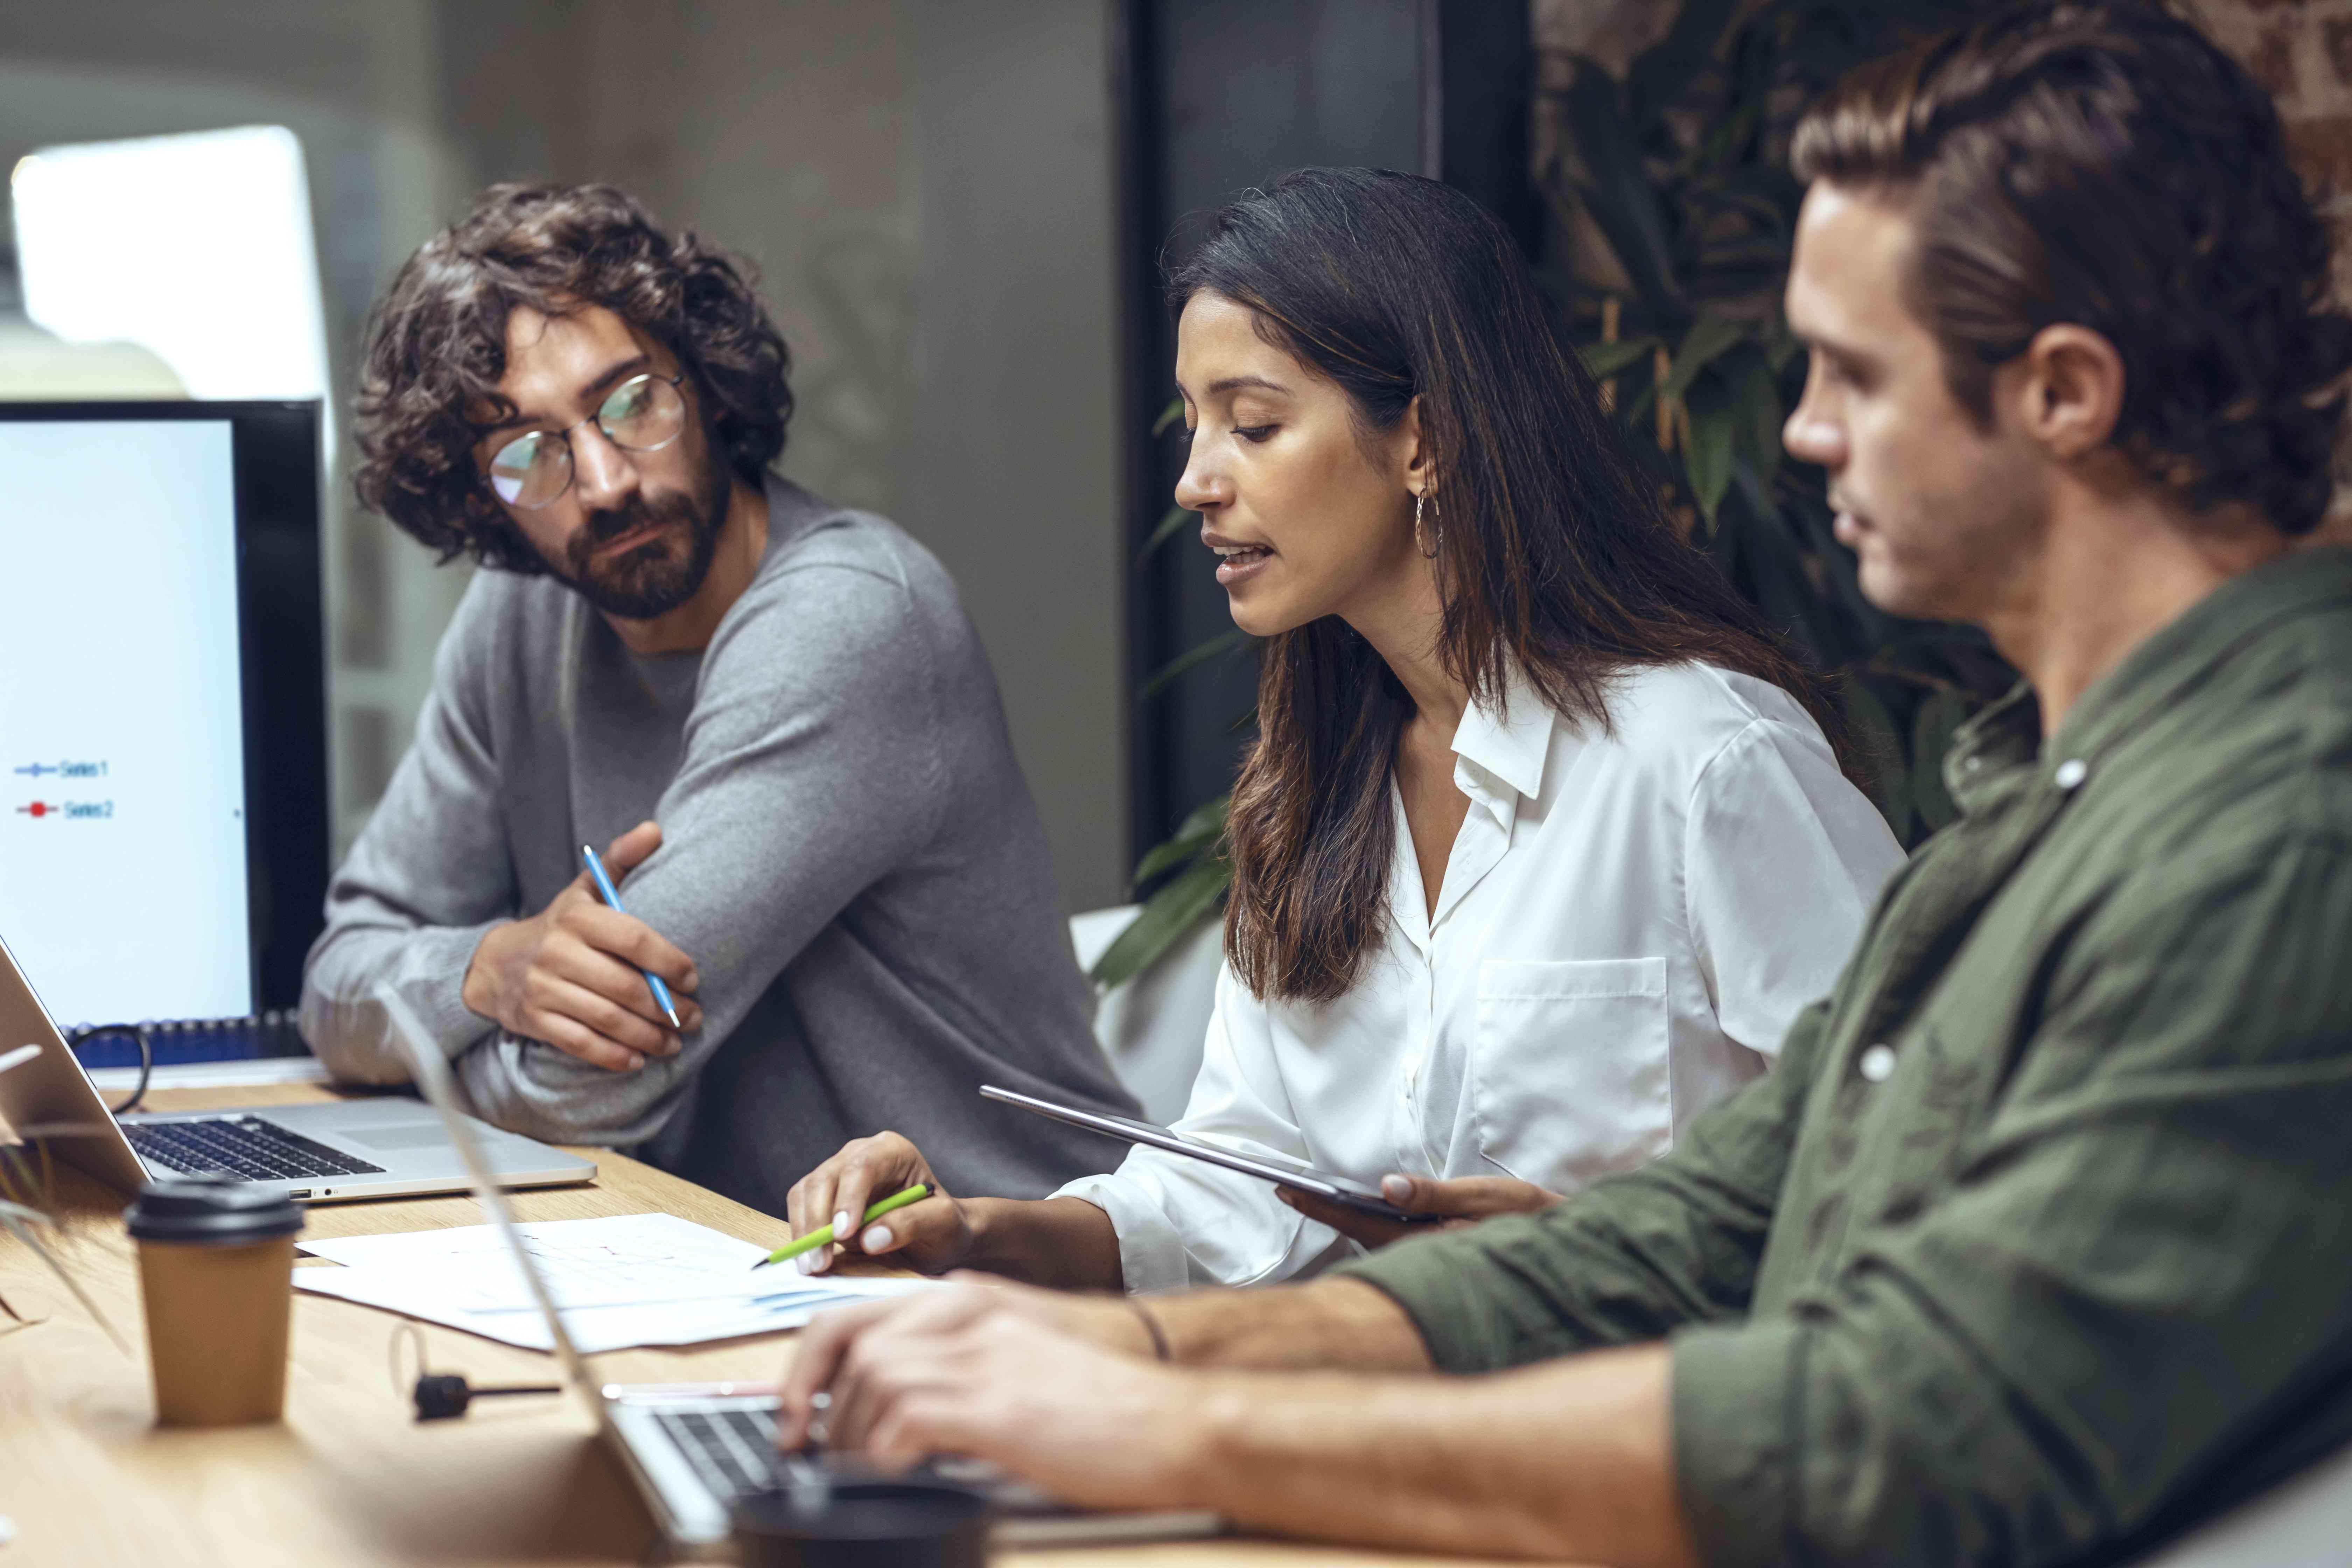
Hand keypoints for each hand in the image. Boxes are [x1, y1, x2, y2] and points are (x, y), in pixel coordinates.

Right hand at [459, 819, 701, 1071]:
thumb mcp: (584, 889)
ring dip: (649, 1036)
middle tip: (695, 1018)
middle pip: (626, 986)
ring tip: (675, 1042)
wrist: (496, 962)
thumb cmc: (560, 925)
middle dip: (667, 1007)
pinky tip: (639, 1059)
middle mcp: (558, 952)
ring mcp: (544, 988)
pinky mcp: (535, 1020)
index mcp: (578, 917)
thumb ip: (620, 861)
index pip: (633, 939)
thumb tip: (655, 829)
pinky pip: (580, 1043)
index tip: (694, 979)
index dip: (669, 961)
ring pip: (608, 1019)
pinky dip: (613, 1056)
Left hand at [774, 1282, 1199, 1507]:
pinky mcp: (995, 1405)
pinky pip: (905, 1421)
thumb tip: (889, 1407)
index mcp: (970, 1301)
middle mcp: (969, 1316)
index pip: (855, 1314)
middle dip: (811, 1401)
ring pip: (870, 1380)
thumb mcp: (1016, 1361)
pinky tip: (894, 1475)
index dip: (809, 1366)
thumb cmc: (1100, 1401)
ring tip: (855, 1468)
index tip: (795, 1412)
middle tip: (805, 1448)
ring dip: (848, 1433)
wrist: (1170, 1418)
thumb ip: (957, 1365)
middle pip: (850, 1343)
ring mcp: (982, 1357)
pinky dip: (883, 1454)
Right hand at [784, 1133, 973, 1275]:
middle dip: (819, 1221)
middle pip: (826, 1178)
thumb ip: (913, 1223)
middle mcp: (861, 1153)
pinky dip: (801, 1234)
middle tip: (819, 1263)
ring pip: (806, 1192)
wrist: (935, 1236)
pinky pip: (800, 1208)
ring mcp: (838, 1172)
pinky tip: (809, 1260)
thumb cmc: (944, 1226)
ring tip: (812, 1267)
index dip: (848, 1198)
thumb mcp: (943, 1223)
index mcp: (894, 1151)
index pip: (863, 1165)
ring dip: (804, 1230)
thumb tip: (870, 1238)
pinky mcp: (823, 1194)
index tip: (842, 1235)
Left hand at [1277, 1172, 1561, 1248]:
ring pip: (1373, 1237)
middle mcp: (1419, 1254)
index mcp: (1425, 1240)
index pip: (1360, 1221)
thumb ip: (1435, 1194)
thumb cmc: (1527, 1217)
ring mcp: (1427, 1257)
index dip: (1321, 1205)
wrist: (1563, 1246)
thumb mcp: (1484, 1197)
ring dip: (1344, 1217)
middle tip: (1286, 1189)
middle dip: (1323, 1210)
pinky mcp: (1436, 1254)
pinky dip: (1368, 1223)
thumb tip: (1387, 1187)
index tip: (1287, 1189)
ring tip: (1312, 1197)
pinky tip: (1359, 1211)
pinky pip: (1391, 1239)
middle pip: (1359, 1231)